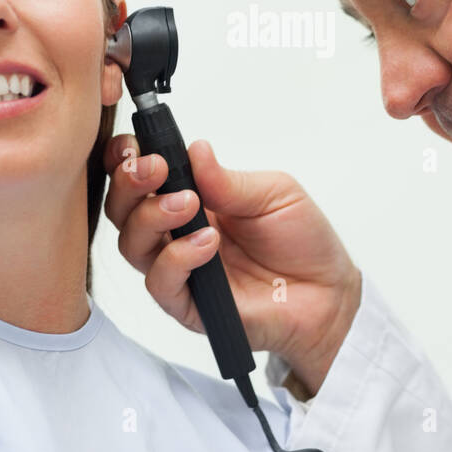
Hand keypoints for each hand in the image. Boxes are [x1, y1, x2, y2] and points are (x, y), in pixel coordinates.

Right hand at [102, 135, 360, 393]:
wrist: (328, 293)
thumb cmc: (302, 241)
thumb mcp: (273, 193)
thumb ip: (228, 179)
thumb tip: (194, 149)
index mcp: (192, 198)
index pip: (140, 178)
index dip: (125, 160)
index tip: (134, 145)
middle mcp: (176, 233)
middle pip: (123, 209)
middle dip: (129, 183)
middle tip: (154, 169)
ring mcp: (180, 270)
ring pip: (132, 246)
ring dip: (151, 217)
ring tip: (189, 204)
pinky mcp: (189, 305)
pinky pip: (161, 283)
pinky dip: (177, 258)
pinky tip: (207, 243)